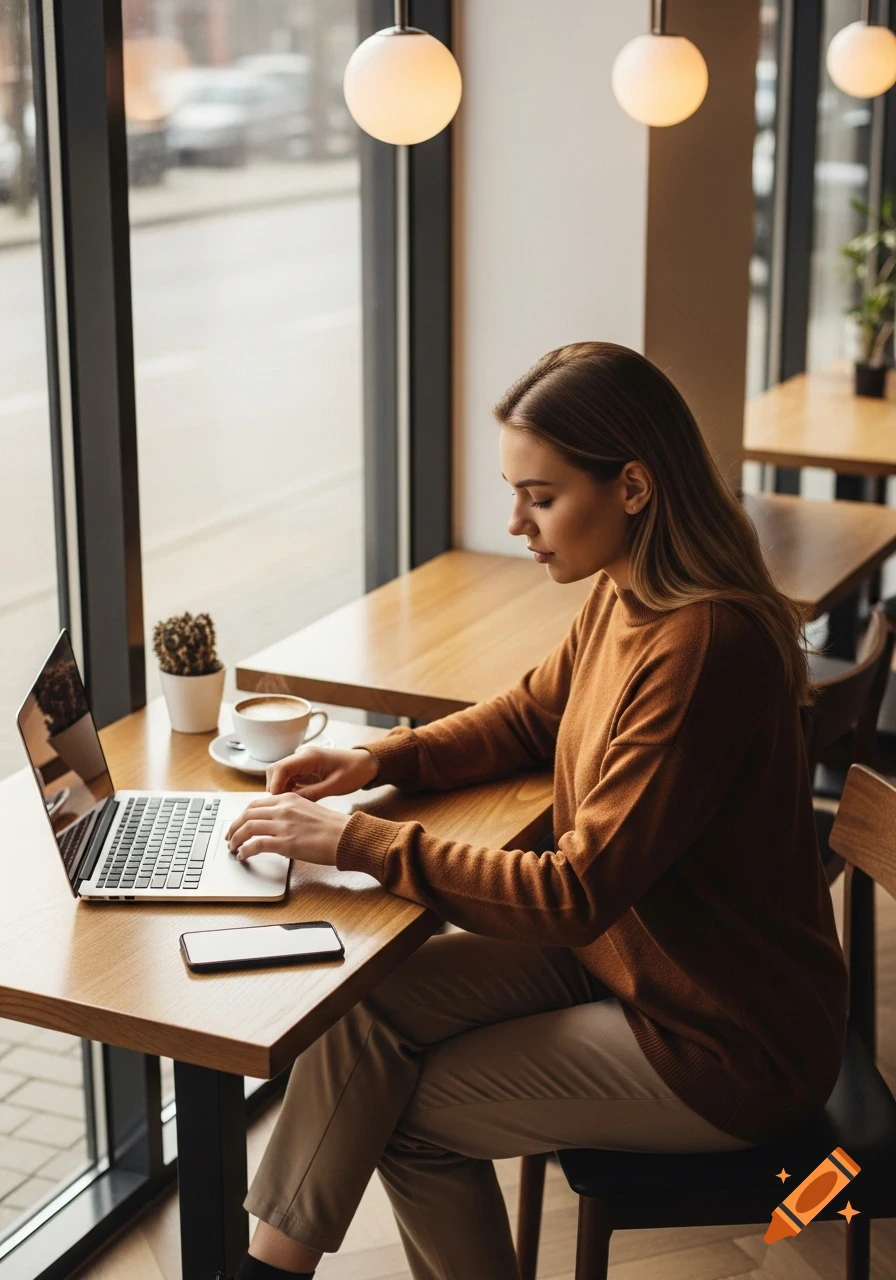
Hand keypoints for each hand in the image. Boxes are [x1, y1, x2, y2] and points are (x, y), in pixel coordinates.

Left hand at [225, 793, 350, 865]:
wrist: (346, 836)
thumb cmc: (333, 827)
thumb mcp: (309, 809)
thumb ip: (290, 813)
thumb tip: (276, 825)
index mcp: (289, 798)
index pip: (256, 804)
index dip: (243, 815)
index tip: (238, 824)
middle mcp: (283, 808)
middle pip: (247, 814)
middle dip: (234, 826)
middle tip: (230, 836)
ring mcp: (283, 825)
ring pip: (247, 828)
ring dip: (236, 839)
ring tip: (233, 848)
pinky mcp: (284, 843)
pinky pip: (256, 845)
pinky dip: (245, 850)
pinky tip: (243, 856)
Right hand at [265, 745, 378, 798]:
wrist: (367, 764)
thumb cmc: (355, 772)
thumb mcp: (334, 786)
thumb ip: (312, 794)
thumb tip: (290, 804)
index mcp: (309, 757)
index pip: (281, 768)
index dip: (275, 785)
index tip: (277, 802)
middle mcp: (302, 756)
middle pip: (276, 770)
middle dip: (275, 788)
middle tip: (281, 806)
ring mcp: (303, 762)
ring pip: (281, 775)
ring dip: (281, 789)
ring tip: (289, 806)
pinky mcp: (305, 769)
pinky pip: (290, 778)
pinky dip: (288, 789)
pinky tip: (296, 801)